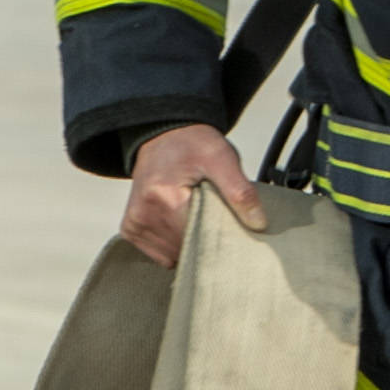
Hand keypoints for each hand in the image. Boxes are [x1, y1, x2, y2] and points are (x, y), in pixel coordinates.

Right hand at [119, 124, 263, 264]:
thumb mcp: (222, 158)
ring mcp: (135, 223)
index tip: (228, 223)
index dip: (220, 235)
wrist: (163, 134)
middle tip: (213, 214)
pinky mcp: (131, 228)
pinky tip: (180, 222)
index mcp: (166, 198)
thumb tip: (258, 223)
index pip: (201, 238)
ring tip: (194, 214)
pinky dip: (175, 244)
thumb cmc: (193, 145)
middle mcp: (144, 214)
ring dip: (189, 242)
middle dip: (205, 239)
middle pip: (187, 249)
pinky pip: (160, 253)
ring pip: (174, 256)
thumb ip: (240, 191)